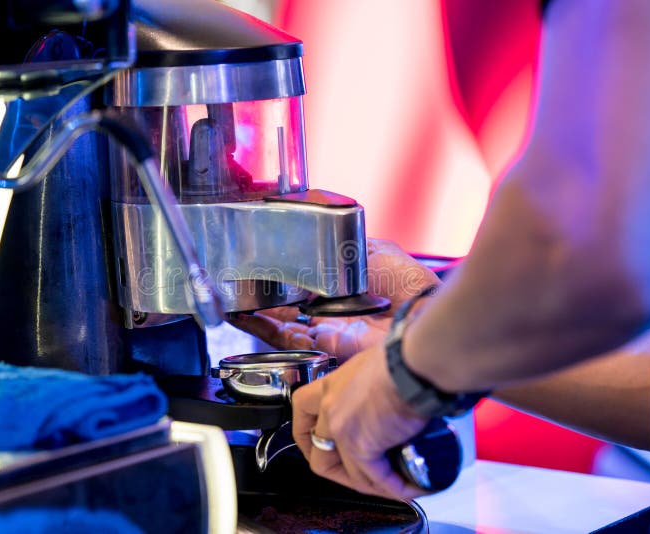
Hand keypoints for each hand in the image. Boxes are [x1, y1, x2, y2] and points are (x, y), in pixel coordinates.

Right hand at [228, 239, 440, 360]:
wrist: (418, 317)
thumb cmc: (407, 285)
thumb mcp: (375, 251)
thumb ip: (347, 245)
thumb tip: (327, 233)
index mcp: (346, 288)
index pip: (307, 283)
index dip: (284, 276)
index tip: (261, 265)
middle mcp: (333, 311)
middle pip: (289, 304)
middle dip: (262, 295)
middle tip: (237, 281)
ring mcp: (326, 329)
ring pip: (280, 322)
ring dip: (254, 311)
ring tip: (230, 296)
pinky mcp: (321, 345)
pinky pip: (284, 337)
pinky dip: (259, 327)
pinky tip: (241, 315)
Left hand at [291, 343, 430, 500]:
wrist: (414, 363)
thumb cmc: (403, 357)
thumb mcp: (373, 364)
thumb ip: (369, 383)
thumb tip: (386, 394)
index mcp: (332, 384)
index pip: (302, 409)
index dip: (306, 433)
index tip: (315, 443)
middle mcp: (330, 407)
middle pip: (319, 454)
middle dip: (339, 472)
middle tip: (360, 476)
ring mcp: (342, 429)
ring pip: (347, 473)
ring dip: (372, 485)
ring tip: (395, 484)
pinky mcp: (361, 446)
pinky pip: (373, 478)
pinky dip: (394, 487)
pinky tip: (410, 486)